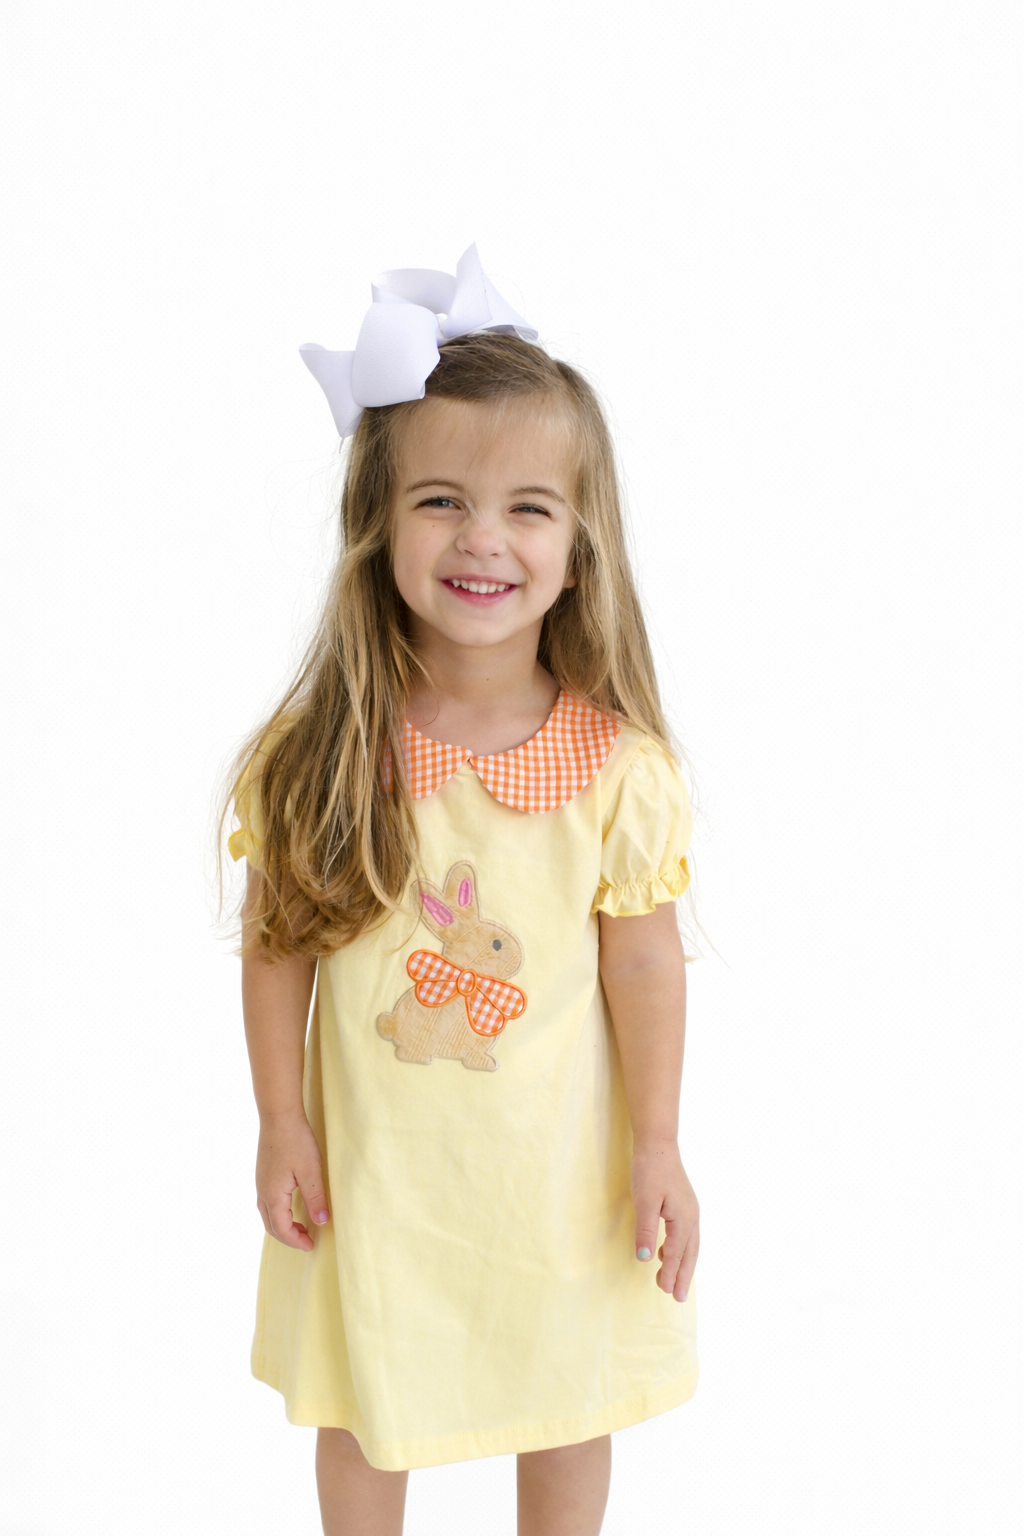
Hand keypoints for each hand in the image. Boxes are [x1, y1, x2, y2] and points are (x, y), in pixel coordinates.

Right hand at [255, 1111, 329, 1251]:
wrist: (278, 1116)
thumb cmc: (295, 1141)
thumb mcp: (310, 1171)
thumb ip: (316, 1198)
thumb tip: (322, 1221)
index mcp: (273, 1196)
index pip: (282, 1229)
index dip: (296, 1241)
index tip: (311, 1246)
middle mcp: (262, 1193)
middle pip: (271, 1226)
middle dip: (288, 1237)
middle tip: (307, 1240)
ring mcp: (260, 1183)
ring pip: (267, 1215)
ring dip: (283, 1226)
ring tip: (302, 1227)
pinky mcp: (263, 1175)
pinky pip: (267, 1204)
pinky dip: (279, 1214)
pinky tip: (292, 1206)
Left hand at [631, 1138, 698, 1301]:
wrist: (658, 1143)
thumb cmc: (650, 1170)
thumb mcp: (644, 1201)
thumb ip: (646, 1231)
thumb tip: (646, 1259)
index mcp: (683, 1218)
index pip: (676, 1253)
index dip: (672, 1273)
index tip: (667, 1292)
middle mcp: (692, 1216)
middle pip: (690, 1253)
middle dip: (684, 1276)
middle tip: (679, 1298)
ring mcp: (690, 1210)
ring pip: (690, 1245)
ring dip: (683, 1264)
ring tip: (674, 1281)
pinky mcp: (684, 1204)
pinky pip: (686, 1234)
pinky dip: (679, 1248)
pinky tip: (666, 1252)